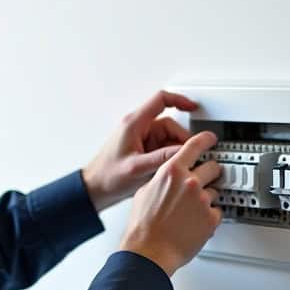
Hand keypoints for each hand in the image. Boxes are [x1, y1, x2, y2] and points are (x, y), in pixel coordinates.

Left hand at [82, 90, 199, 210]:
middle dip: (182, 139)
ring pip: (169, 137)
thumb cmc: (108, 176)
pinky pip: (164, 148)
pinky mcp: (144, 149)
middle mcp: (139, 128)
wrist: (95, 188)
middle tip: (189, 154)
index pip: (161, 100)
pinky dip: (170, 156)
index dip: (180, 100)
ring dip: (176, 150)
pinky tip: (169, 168)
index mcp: (134, 124)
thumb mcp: (137, 168)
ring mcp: (142, 139)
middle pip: (170, 124)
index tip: (194, 107)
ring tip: (177, 165)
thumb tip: (183, 151)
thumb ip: (162, 158)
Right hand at [118, 131, 223, 276]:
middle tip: (201, 184)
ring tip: (190, 212)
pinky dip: (209, 217)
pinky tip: (194, 223)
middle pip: (213, 167)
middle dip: (209, 174)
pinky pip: (217, 211)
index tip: (211, 138)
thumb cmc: (143, 227)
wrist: (149, 252)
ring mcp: (203, 200)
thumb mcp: (145, 192)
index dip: (205, 140)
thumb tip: (169, 176)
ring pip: (215, 191)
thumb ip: (162, 178)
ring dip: (207, 198)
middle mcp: (190, 182)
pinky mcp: (212, 218)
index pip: (195, 146)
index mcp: (172, 172)